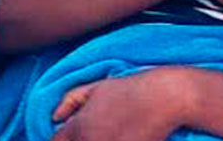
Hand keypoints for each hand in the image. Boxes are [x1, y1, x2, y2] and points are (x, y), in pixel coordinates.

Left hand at [52, 68, 192, 140]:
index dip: (63, 138)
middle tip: (99, 131)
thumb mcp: (99, 86)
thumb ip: (70, 100)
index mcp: (79, 128)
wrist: (168, 97)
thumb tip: (54, 117)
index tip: (75, 134)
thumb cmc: (134, 89)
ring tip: (112, 133)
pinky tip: (123, 137)